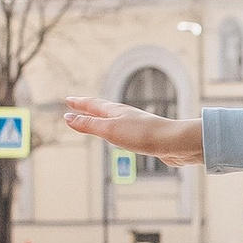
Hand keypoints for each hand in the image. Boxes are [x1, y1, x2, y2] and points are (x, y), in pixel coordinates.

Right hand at [65, 96, 201, 159]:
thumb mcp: (110, 130)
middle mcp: (125, 115)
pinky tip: (120, 136)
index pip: (93, 105)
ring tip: (96, 119)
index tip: (68, 99)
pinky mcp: (144, 137)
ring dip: (101, 119)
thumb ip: (89, 125)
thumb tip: (68, 118)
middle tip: (77, 105)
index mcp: (115, 111)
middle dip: (88, 108)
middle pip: (103, 110)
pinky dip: (114, 131)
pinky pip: (124, 132)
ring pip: (114, 120)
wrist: (174, 143)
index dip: (79, 103)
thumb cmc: (143, 135)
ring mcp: (135, 125)